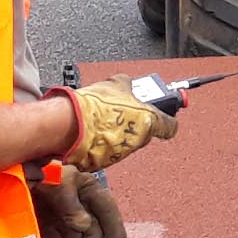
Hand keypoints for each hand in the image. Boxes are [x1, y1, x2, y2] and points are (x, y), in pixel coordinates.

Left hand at [30, 169, 126, 237]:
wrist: (3, 177)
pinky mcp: (43, 223)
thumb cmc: (32, 171)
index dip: (113, 225)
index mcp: (83, 186)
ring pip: (74, 235)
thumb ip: (71, 203)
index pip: (105, 206)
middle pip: (92, 224)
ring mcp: (58, 213)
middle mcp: (74, 201)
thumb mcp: (56, 181)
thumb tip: (84, 224)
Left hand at [57, 80, 177, 170]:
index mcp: (121, 84)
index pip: (138, 88)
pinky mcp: (70, 126)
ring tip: (111, 149)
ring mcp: (84, 110)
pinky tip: (96, 153)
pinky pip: (88, 140)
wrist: (65, 131)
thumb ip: (165, 123)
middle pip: (122, 111)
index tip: (152, 115)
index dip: (147, 104)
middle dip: (127, 127)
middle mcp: (101, 94)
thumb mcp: (149, 120)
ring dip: (109, 140)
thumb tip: (172, 127)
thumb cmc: (101, 118)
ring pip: (104, 127)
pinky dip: (93, 148)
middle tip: (132, 138)